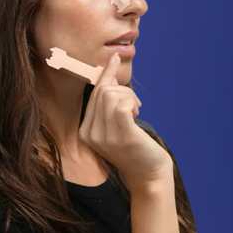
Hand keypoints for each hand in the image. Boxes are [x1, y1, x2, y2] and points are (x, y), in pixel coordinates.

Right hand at [79, 53, 172, 186]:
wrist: (148, 175)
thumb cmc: (134, 147)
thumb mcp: (114, 124)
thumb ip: (108, 103)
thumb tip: (109, 73)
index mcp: (85, 132)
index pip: (93, 95)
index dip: (105, 75)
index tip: (115, 58)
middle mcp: (91, 135)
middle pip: (102, 92)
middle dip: (122, 90)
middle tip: (135, 104)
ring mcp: (106, 137)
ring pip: (111, 95)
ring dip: (128, 96)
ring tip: (136, 110)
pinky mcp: (124, 137)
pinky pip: (121, 105)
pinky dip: (130, 102)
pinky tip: (136, 113)